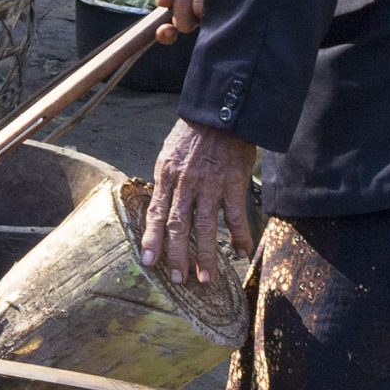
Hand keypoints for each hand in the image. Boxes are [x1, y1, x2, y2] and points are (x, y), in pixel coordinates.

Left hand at [143, 120, 256, 284]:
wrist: (219, 112)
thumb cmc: (192, 134)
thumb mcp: (169, 154)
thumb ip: (167, 181)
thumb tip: (162, 206)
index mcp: (166, 176)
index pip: (155, 213)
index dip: (151, 239)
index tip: (148, 261)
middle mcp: (185, 183)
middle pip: (177, 225)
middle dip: (177, 255)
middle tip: (178, 278)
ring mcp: (209, 184)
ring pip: (205, 226)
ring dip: (205, 255)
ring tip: (205, 278)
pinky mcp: (233, 182)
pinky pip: (235, 215)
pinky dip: (239, 235)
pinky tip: (241, 252)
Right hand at [155, 0, 214, 43]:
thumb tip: (161, 1)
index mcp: (183, 11)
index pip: (168, 34)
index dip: (165, 34)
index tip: (167, 28)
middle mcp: (199, 17)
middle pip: (183, 25)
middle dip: (180, 0)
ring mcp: (218, 14)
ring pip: (199, 11)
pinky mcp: (235, 6)